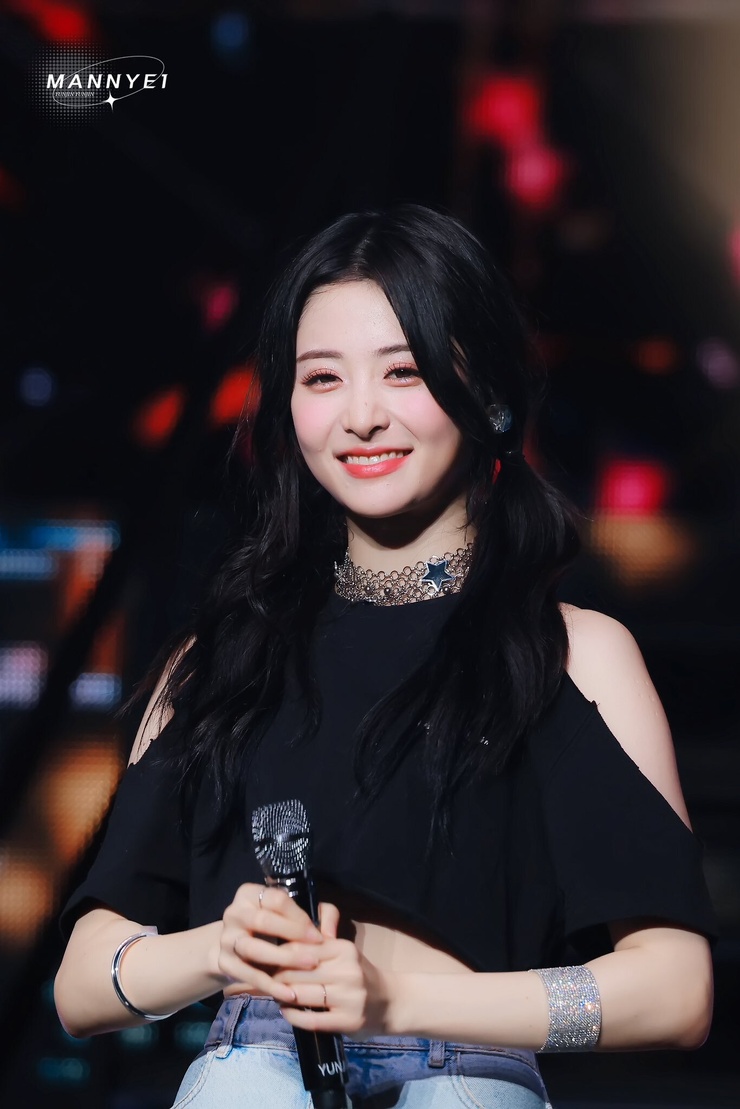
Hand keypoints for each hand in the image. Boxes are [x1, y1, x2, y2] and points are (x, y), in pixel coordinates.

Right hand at [214, 883, 323, 1006]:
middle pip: (262, 921)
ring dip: (283, 959)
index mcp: (250, 894)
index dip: (299, 917)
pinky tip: (289, 994)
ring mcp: (227, 939)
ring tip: (307, 968)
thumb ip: (320, 914)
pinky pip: (248, 975)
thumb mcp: (292, 913)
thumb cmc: (272, 926)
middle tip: (315, 952)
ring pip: (253, 948)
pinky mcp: (224, 963)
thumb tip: (330, 934)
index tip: (318, 936)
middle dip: (292, 935)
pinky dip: (270, 985)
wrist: (234, 947)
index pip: (277, 900)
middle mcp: (234, 913)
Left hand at [273, 902, 394, 1037]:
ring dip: (282, 996)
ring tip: (274, 994)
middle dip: (276, 976)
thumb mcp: (344, 949)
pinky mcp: (348, 1021)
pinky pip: (311, 1019)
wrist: (390, 1002)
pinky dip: (293, 1016)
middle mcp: (347, 971)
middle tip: (265, 979)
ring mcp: (348, 997)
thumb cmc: (358, 973)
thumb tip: (292, 928)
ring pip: (301, 995)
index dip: (280, 954)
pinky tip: (286, 1012)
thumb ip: (321, 935)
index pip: (301, 948)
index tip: (267, 958)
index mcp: (343, 949)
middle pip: (297, 972)